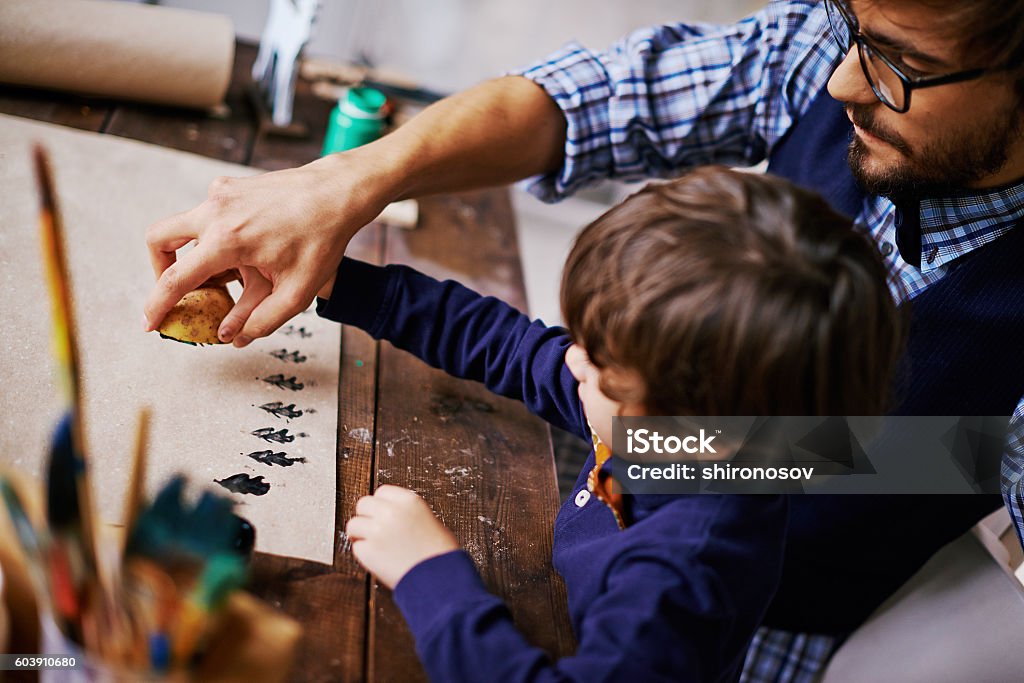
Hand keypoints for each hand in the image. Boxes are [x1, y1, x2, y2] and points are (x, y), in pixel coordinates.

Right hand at [143, 150, 392, 346]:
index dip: (157, 306)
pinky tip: (249, 250)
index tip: (150, 324)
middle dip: (160, 269)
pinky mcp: (230, 186)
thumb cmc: (322, 239)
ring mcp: (221, 193)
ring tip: (227, 275)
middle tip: (182, 290)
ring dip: (193, 252)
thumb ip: (261, 319)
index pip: (175, 279)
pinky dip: (214, 235)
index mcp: (227, 240)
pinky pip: (208, 214)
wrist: (337, 193)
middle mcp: (215, 211)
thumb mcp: (298, 291)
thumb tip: (231, 337)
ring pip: (184, 225)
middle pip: (159, 240)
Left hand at [345, 485, 458, 588]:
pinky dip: (364, 554)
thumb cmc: (440, 554)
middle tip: (372, 529)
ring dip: (360, 534)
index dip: (381, 504)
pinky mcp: (368, 552)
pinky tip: (378, 559)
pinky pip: (357, 548)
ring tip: (372, 545)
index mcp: (409, 501)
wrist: (441, 579)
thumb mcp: (430, 521)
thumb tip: (392, 517)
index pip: (381, 492)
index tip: (382, 514)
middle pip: (363, 504)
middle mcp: (391, 512)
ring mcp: (377, 531)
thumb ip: (408, 515)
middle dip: (366, 516)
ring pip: (353, 525)